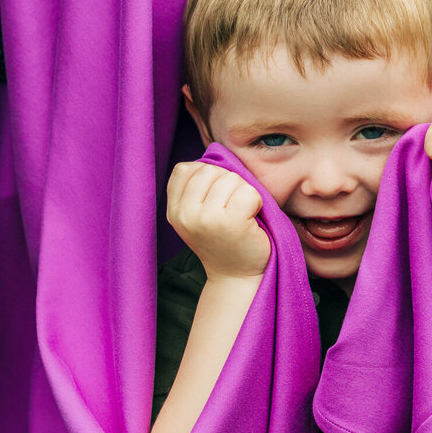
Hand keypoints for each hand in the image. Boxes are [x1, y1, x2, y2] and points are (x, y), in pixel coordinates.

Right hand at [166, 161, 269, 280]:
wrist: (239, 278)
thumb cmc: (225, 241)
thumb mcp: (199, 216)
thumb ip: (198, 188)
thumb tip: (215, 154)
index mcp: (174, 211)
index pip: (185, 169)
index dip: (207, 177)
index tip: (216, 200)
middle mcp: (186, 214)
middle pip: (211, 170)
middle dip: (229, 183)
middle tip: (233, 210)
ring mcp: (207, 219)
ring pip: (231, 179)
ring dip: (244, 193)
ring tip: (242, 216)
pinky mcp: (230, 223)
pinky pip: (249, 192)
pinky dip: (257, 202)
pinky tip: (252, 220)